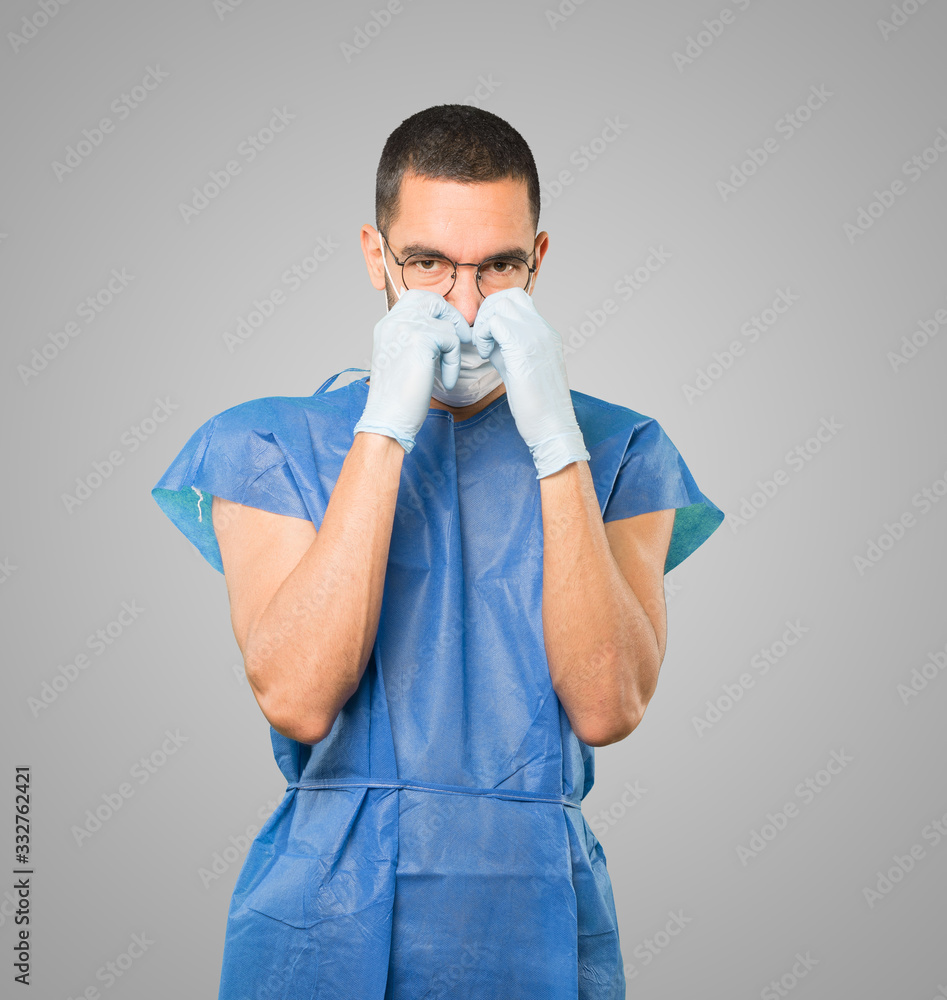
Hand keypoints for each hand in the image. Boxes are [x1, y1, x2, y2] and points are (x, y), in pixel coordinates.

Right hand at [353, 289, 471, 451]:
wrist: (387, 417)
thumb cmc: (397, 397)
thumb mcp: (403, 359)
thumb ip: (415, 340)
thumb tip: (442, 330)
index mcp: (387, 325)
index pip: (416, 299)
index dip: (437, 312)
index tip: (448, 334)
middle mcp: (393, 321)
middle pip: (431, 300)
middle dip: (451, 317)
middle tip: (462, 339)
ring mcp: (405, 327)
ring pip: (446, 323)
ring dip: (455, 348)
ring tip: (449, 370)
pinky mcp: (420, 339)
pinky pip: (452, 340)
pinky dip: (454, 361)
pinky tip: (448, 380)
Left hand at [472, 287, 588, 478]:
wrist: (552, 426)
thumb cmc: (535, 405)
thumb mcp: (520, 367)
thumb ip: (507, 348)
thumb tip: (488, 337)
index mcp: (545, 333)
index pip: (518, 301)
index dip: (496, 312)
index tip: (488, 337)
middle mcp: (543, 329)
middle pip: (509, 295)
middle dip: (487, 313)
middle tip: (482, 340)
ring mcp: (536, 336)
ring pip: (501, 303)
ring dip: (484, 323)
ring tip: (483, 348)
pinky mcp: (524, 348)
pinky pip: (495, 322)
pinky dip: (483, 335)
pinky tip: (485, 355)